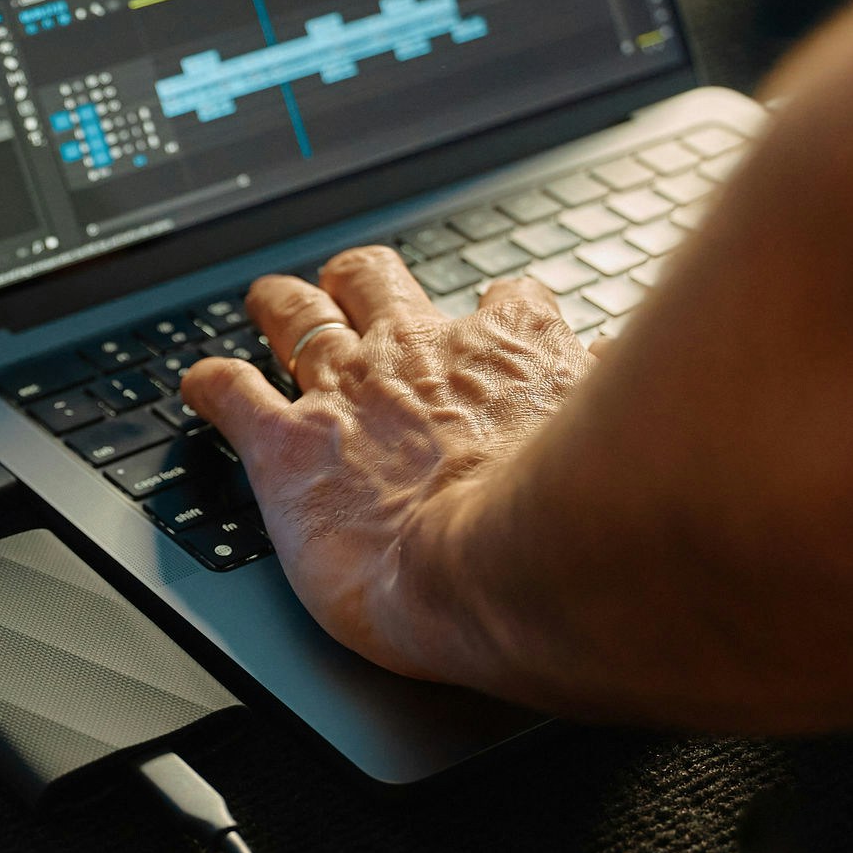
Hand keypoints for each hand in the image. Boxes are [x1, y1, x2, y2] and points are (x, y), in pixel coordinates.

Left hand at [179, 248, 593, 687]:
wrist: (511, 573)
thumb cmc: (578, 528)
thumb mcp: (627, 450)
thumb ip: (626, 413)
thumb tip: (653, 396)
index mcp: (509, 354)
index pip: (507, 305)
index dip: (494, 316)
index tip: (493, 326)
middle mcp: (422, 355)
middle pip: (379, 279)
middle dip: (361, 281)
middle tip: (349, 292)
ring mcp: (346, 393)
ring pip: (296, 314)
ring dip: (278, 307)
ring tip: (268, 304)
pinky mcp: (287, 445)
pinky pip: (227, 390)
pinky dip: (208, 384)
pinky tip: (199, 385)